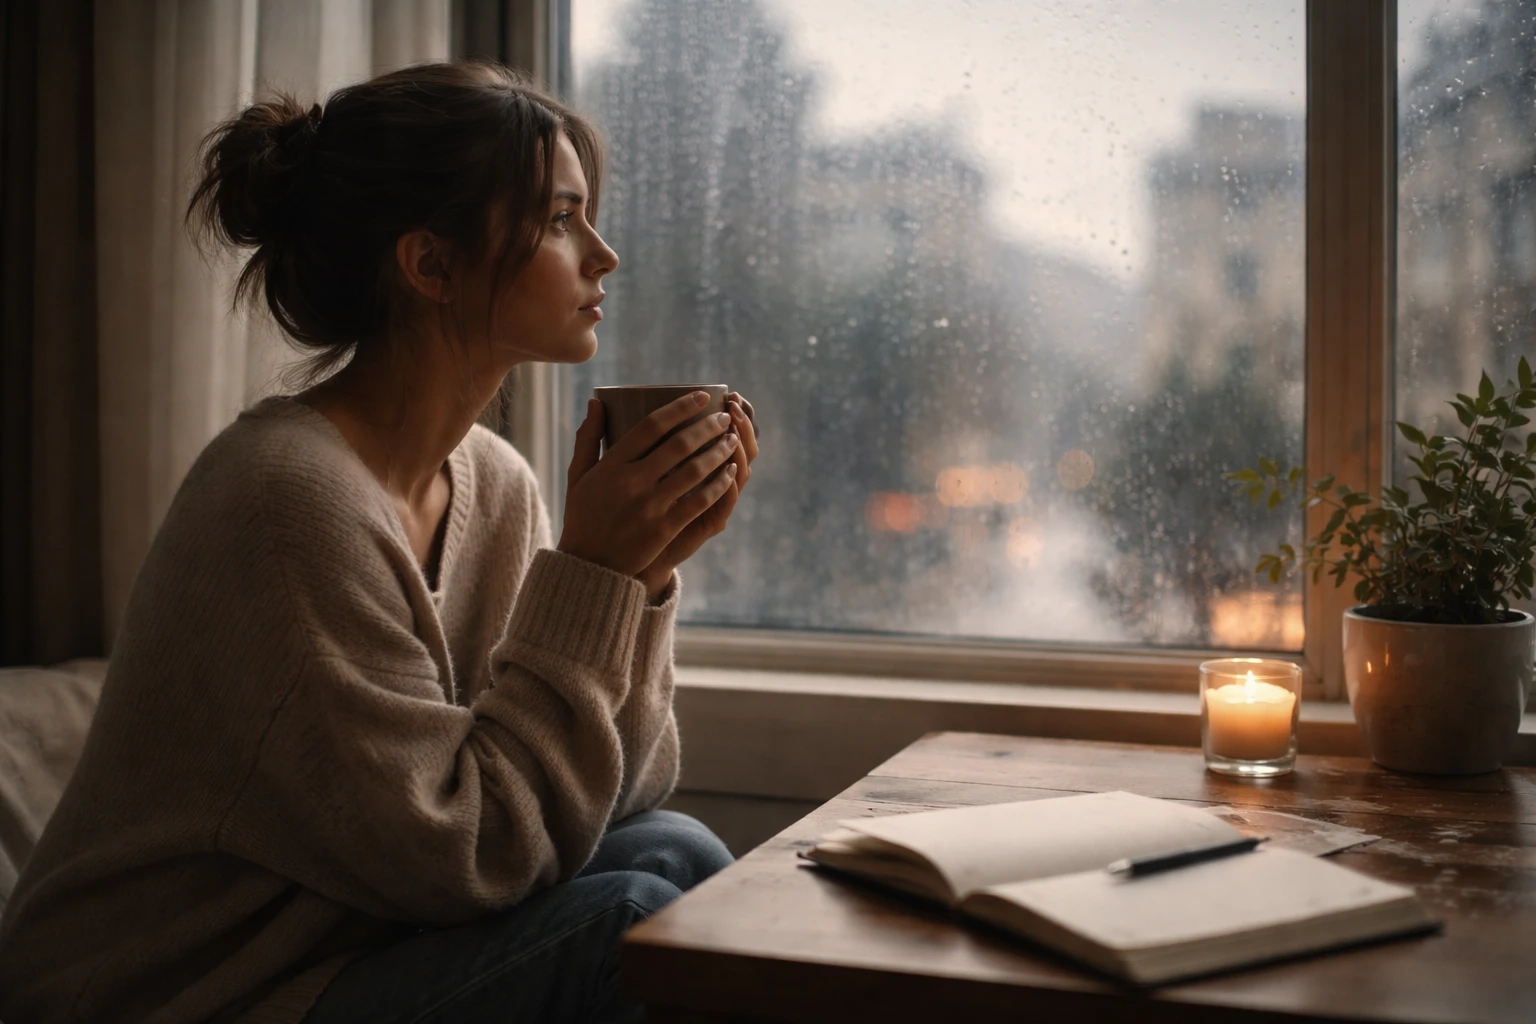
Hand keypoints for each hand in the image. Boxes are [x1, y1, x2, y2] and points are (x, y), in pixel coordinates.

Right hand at [558, 392, 740, 588]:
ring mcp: (650, 506)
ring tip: (732, 439)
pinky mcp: (664, 528)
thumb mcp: (578, 476)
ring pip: (694, 470)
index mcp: (612, 464)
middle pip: (679, 444)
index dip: (680, 407)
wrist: (590, 564)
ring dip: (719, 451)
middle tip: (724, 417)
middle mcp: (632, 482)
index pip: (651, 425)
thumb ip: (587, 438)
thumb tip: (596, 402)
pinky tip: (731, 472)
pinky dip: (719, 484)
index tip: (701, 395)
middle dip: (708, 426)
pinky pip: (699, 501)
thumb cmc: (584, 516)